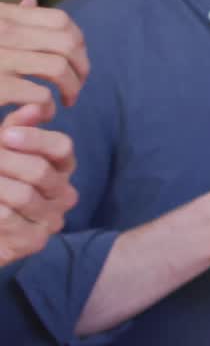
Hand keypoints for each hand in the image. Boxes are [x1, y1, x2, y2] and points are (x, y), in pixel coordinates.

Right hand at [0, 0, 90, 124]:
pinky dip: (48, 107)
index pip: (62, 22)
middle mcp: (2, 33)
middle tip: (75, 88)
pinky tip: (41, 114)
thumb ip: (8, 18)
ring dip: (70, 89)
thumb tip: (31, 1)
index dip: (79, 44)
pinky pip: (39, 96)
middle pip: (67, 45)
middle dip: (81, 69)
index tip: (76, 62)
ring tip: (63, 101)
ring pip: (58, 69)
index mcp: (2, 17)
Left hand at [0, 125, 76, 264]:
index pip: (62, 148)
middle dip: (5, 162)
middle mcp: (63, 193)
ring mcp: (52, 220)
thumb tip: (34, 106)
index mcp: (61, 168)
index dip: (36, 139)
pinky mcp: (35, 242)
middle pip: (42, 171)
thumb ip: (16, 129)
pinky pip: (8, 218)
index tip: (6, 135)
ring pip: (24, 194)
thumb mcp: (3, 151)